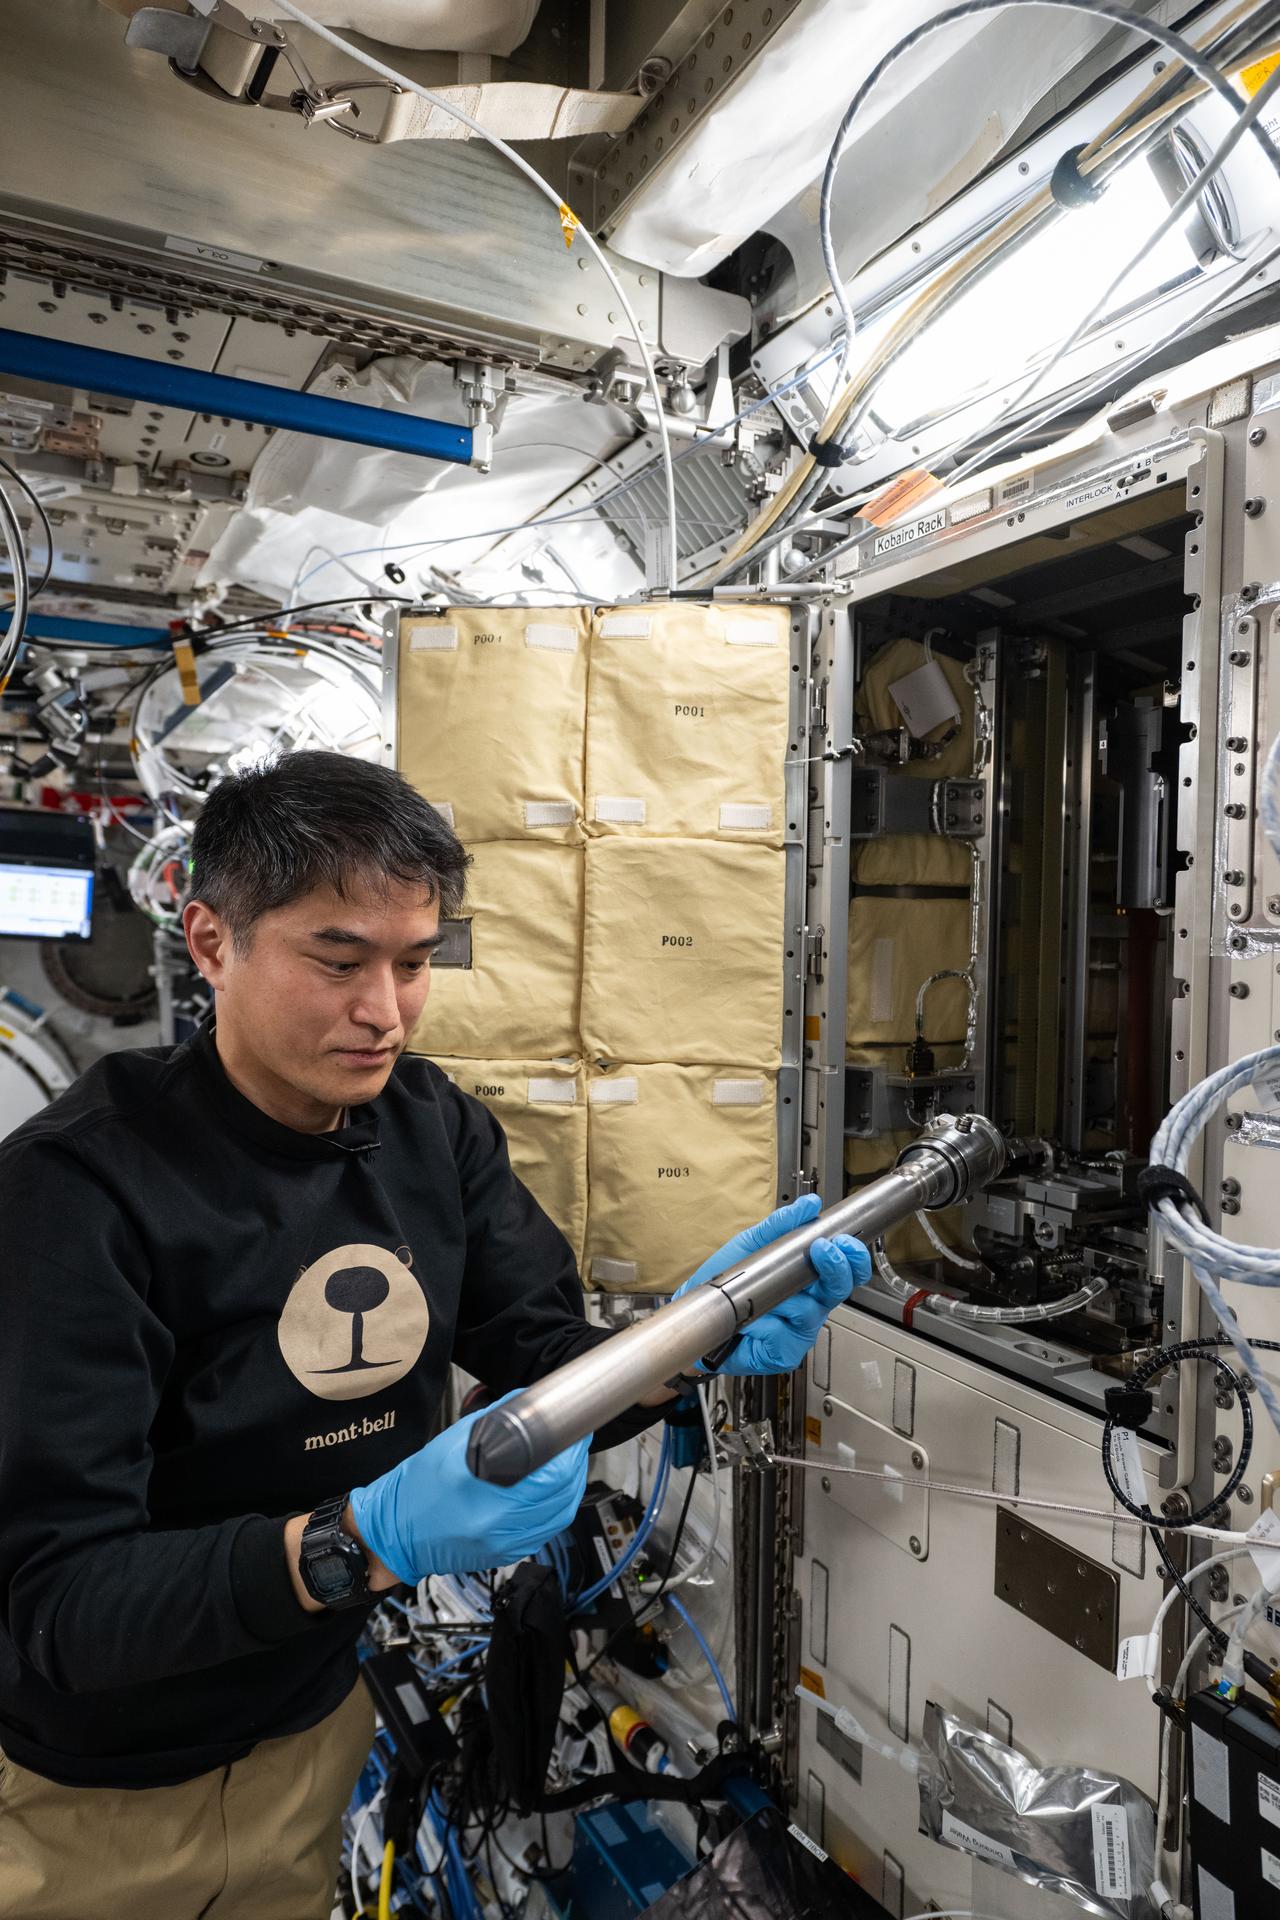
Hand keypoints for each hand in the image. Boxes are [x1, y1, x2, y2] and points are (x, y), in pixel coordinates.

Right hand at [346, 1393, 588, 1586]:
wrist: (396, 1531)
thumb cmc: (419, 1486)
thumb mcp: (454, 1442)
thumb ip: (497, 1422)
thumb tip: (530, 1403)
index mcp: (486, 1498)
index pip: (551, 1477)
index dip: (570, 1452)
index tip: (575, 1433)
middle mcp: (498, 1527)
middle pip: (562, 1497)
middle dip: (574, 1467)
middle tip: (574, 1445)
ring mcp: (504, 1546)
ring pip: (559, 1516)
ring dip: (570, 1488)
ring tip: (568, 1465)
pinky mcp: (506, 1555)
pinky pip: (546, 1531)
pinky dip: (556, 1509)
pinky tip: (553, 1492)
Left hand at [674, 1195, 869, 1377]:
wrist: (699, 1311)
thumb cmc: (727, 1281)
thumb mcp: (751, 1244)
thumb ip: (780, 1225)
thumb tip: (808, 1205)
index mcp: (809, 1279)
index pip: (846, 1269)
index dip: (852, 1257)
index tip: (843, 1242)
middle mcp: (811, 1305)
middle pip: (839, 1290)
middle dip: (836, 1269)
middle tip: (823, 1251)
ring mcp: (800, 1331)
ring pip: (809, 1311)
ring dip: (784, 1298)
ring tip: (759, 1293)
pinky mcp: (785, 1352)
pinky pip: (784, 1334)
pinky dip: (765, 1323)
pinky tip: (752, 1321)